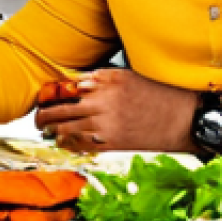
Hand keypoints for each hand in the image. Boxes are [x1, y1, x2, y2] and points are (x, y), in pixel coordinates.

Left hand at [33, 69, 195, 152]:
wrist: (183, 118)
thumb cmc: (159, 95)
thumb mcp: (128, 76)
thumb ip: (101, 78)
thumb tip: (77, 83)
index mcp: (107, 81)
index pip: (68, 86)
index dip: (52, 93)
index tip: (45, 96)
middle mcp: (104, 102)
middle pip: (62, 109)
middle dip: (45, 114)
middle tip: (38, 115)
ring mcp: (107, 125)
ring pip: (68, 128)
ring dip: (53, 130)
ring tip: (45, 129)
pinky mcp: (112, 143)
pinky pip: (82, 144)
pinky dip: (69, 143)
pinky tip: (63, 141)